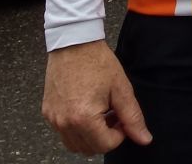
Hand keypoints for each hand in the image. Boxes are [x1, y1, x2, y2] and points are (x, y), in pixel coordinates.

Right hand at [43, 40, 151, 154]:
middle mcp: (64, 122)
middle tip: (113, 115)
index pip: (106, 145)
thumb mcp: (121, 89)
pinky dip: (77, 128)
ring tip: (100, 112)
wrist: (74, 42)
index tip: (122, 118)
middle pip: (89, 149)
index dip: (120, 134)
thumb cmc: (97, 61)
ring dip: (90, 136)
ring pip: (75, 144)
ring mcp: (53, 118)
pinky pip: (63, 132)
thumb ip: (133, 117)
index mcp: (83, 118)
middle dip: (105, 137)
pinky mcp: (47, 112)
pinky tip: (87, 109)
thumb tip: (144, 139)